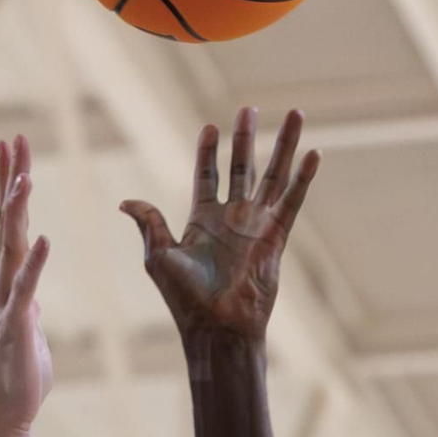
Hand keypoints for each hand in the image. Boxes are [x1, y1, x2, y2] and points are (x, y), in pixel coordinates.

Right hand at [0, 134, 52, 433]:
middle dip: (9, 181)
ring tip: (24, 179)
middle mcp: (0, 285)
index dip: (8, 184)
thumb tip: (32, 293)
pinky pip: (26, 290)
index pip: (6, 224)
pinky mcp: (17, 327)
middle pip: (4, 223)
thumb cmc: (20, 372)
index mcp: (6, 281)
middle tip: (12, 141)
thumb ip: (28, 303)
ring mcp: (5, 304)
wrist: (7, 412)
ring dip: (16, 213)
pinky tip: (43, 240)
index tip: (10, 148)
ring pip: (10, 249)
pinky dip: (34, 265)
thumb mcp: (28, 326)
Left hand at [121, 107, 319, 344]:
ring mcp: (255, 225)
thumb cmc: (185, 299)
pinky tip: (313, 153)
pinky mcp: (276, 237)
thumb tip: (125, 202)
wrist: (217, 327)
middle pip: (241, 168)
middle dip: (245, 138)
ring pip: (273, 176)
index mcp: (202, 220)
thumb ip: (150, 225)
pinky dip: (303, 178)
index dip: (208, 152)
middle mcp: (231, 218)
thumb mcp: (159, 257)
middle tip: (248, 108)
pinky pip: (292, 201)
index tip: (210, 127)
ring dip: (283, 145)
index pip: (206, 176)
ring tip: (295, 113)